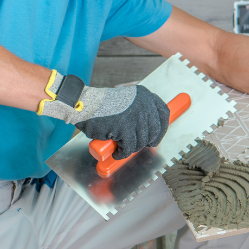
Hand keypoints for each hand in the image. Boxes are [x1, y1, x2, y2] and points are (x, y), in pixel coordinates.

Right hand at [38, 72, 170, 157]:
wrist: (85, 105)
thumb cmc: (101, 106)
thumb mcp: (127, 101)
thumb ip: (140, 109)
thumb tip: (151, 129)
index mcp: (145, 95)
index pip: (164, 113)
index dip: (162, 128)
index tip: (155, 137)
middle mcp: (144, 103)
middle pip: (155, 130)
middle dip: (147, 142)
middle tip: (136, 146)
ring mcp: (136, 115)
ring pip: (142, 141)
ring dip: (132, 148)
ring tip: (121, 147)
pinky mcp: (126, 127)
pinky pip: (129, 147)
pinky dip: (122, 153)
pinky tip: (116, 153)